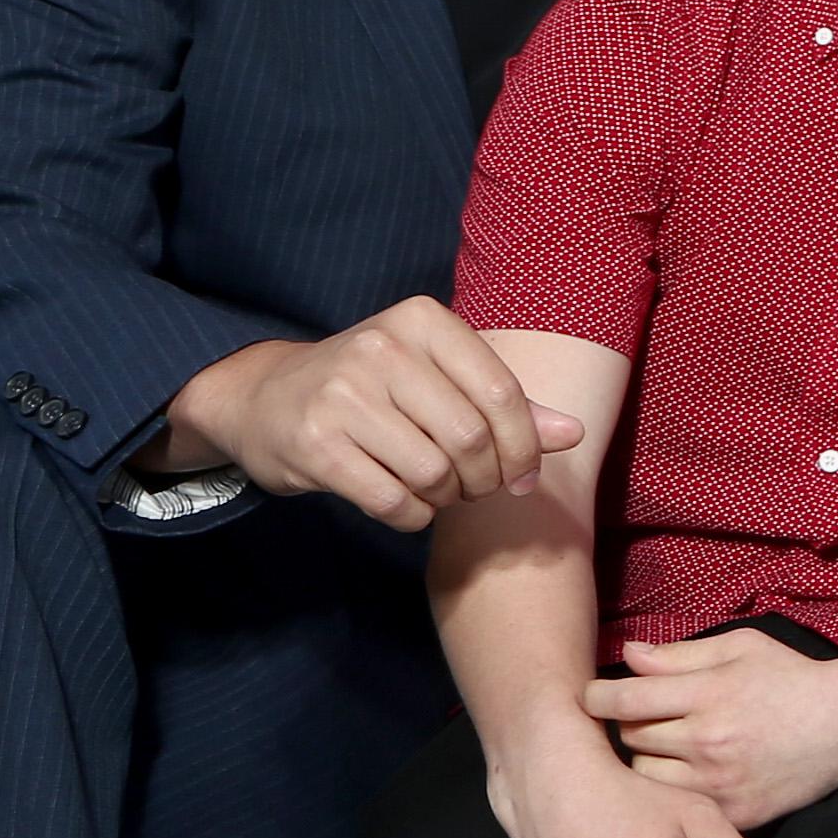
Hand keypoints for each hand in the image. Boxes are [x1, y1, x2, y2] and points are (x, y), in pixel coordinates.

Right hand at [153, 298, 584, 529]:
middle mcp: (381, 349)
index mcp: (422, 321)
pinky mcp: (314, 445)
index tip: (523, 477)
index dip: (525, 446)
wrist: (263, 398)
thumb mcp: (439, 377)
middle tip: (474, 488)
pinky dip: (412, 515)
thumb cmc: (373, 388)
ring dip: (447, 498)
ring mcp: (342, 396)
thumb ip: (507, 404)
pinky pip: (393, 500)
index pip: (502, 393)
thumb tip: (574, 434)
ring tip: (437, 491)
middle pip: (471, 437)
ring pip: (434, 472)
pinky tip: (405, 504)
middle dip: (485, 478)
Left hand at [583, 629, 837, 832]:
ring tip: (660, 751)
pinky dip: (671, 795)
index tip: (591, 696)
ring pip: (644, 779)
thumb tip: (629, 656)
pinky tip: (682, 779)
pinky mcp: (733, 814)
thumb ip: (683, 653)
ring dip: (645, 763)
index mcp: (709, 695)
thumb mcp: (743, 647)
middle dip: (628, 725)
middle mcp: (708, 741)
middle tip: (639, 720)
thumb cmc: (792, 677)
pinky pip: (677, 809)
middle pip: (630, 738)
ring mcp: (719, 783)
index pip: (626, 698)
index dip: (597, 696)